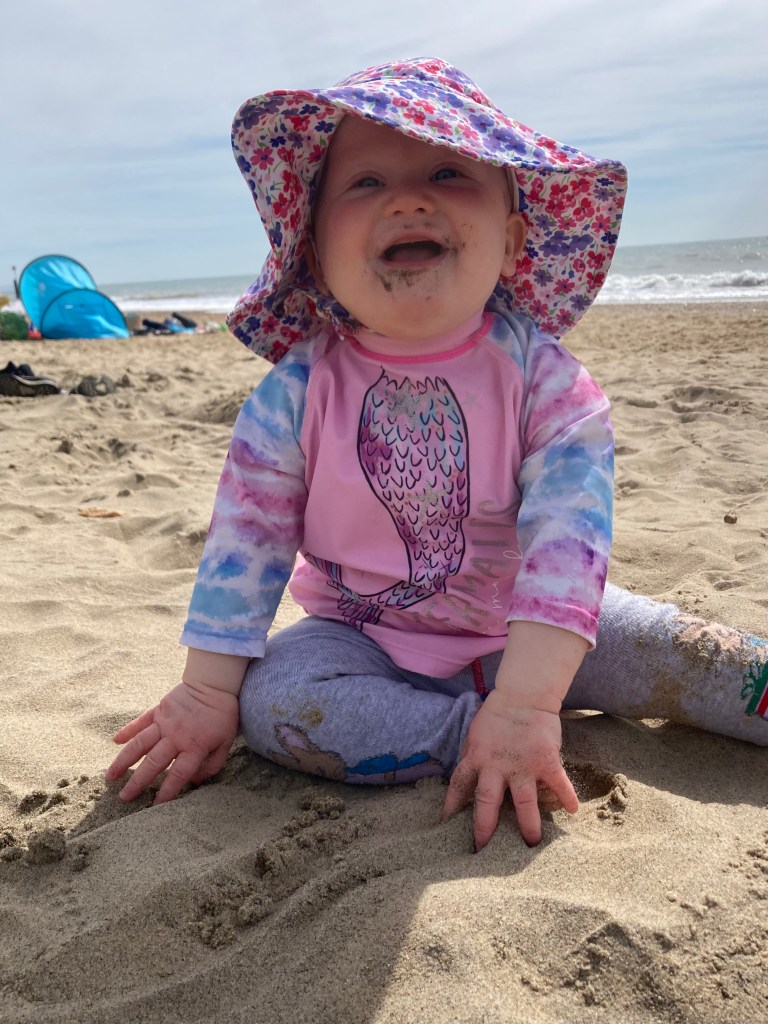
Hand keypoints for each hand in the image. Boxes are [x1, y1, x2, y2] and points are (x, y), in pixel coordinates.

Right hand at [105, 680, 239, 803]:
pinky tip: (115, 741)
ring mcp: (164, 722)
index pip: (178, 774)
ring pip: (140, 744)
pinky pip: (140, 722)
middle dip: (137, 782)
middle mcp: (176, 736)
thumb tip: (195, 782)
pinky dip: (127, 730)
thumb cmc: (222, 716)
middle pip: (153, 763)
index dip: (167, 792)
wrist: (214, 684)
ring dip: (124, 761)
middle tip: (123, 797)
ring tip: (110, 776)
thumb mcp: (225, 743)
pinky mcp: (158, 709)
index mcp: (194, 746)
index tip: (154, 806)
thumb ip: (212, 764)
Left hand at [442, 689, 577, 849]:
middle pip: (487, 801)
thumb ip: (472, 755)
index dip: (452, 804)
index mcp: (476, 757)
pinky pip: (558, 782)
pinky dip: (566, 796)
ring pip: (523, 801)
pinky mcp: (545, 760)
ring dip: (527, 824)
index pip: (460, 784)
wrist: (524, 694)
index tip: (447, 824)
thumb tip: (464, 776)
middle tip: (485, 851)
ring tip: (531, 844)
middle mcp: (496, 765)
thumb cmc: (498, 714)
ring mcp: (522, 765)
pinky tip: (573, 810)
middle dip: (485, 828)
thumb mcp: (475, 734)